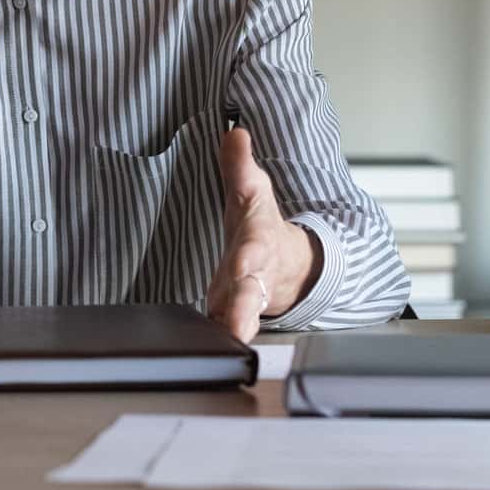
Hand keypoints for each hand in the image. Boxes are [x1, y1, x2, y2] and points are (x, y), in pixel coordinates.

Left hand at [204, 127, 320, 342]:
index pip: (251, 252)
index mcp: (257, 246)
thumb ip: (239, 166)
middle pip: (249, 297)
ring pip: (240, 322)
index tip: (241, 273)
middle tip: (236, 329)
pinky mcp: (233, 318)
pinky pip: (226, 333)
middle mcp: (253, 278)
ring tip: (223, 350)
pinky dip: (217, 345)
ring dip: (231, 335)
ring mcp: (244, 303)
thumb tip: (233, 132)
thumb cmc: (261, 228)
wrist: (286, 265)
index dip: (246, 263)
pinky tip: (203, 356)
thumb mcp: (251, 191)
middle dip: (243, 312)